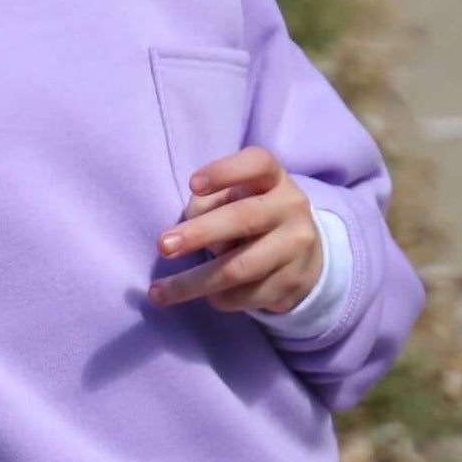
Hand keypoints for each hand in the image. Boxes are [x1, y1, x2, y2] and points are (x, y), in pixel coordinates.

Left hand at [148, 146, 322, 315]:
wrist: (303, 255)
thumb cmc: (250, 215)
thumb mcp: (234, 197)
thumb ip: (208, 205)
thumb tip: (192, 239)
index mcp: (274, 178)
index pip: (257, 163)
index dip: (224, 172)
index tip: (192, 185)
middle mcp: (291, 208)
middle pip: (243, 218)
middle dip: (199, 233)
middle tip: (162, 246)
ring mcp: (296, 248)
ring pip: (238, 268)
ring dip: (192, 282)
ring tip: (158, 292)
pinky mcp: (292, 284)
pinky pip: (243, 296)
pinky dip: (217, 297)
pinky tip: (205, 295)